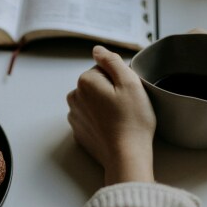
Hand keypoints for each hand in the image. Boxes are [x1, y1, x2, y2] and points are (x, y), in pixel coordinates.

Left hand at [67, 46, 155, 184]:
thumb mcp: (130, 82)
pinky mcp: (79, 132)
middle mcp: (74, 97)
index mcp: (85, 82)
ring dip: (105, 106)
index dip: (120, 79)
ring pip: (94, 102)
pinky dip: (101, 121)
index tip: (128, 93)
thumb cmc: (132, 120)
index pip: (104, 69)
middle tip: (127, 106)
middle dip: (111, 91)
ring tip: (121, 119)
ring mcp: (75, 116)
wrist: (126, 156)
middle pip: (97, 85)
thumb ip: (111, 61)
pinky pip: (91, 119)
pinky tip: (113, 129)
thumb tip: (97, 50)